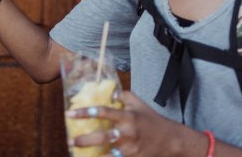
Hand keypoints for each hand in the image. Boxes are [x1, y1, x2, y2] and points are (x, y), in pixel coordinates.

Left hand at [66, 91, 184, 156]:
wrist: (171, 140)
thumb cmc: (152, 120)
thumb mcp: (139, 103)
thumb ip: (123, 95)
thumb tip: (108, 90)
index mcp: (128, 116)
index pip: (103, 112)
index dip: (85, 112)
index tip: (70, 113)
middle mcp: (128, 133)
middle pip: (102, 137)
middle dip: (84, 140)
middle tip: (70, 140)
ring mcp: (130, 149)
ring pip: (107, 154)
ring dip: (91, 154)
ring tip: (76, 154)